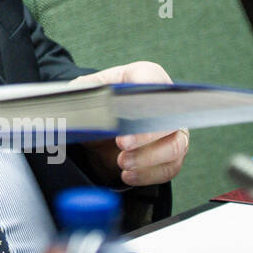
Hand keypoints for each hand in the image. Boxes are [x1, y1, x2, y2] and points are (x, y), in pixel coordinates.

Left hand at [71, 61, 188, 187]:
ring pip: (175, 146)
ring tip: (122, 163)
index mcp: (145, 77)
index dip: (144, 92)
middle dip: (146, 134)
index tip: (128, 107)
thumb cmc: (97, 105)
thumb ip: (82, 92)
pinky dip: (148, 174)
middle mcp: (166, 104)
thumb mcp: (84, 93)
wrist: (99, 132)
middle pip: (169, 117)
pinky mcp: (172, 154)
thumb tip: (77, 99)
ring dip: (148, 158)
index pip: (152, 78)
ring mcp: (173, 130)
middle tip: (122, 143)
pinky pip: (170, 167)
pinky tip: (127, 175)